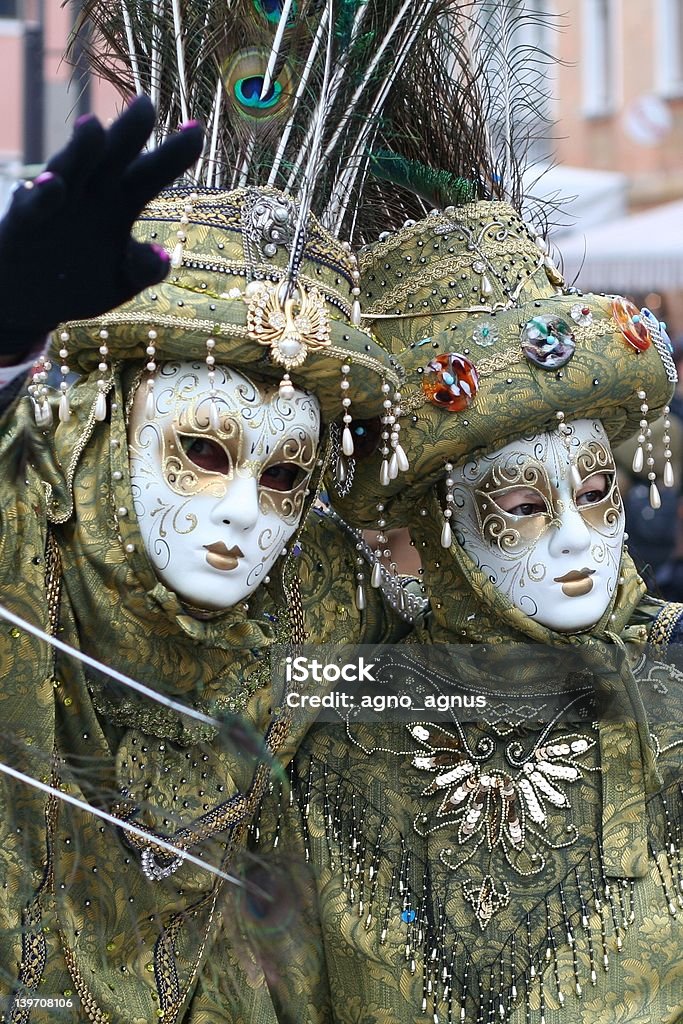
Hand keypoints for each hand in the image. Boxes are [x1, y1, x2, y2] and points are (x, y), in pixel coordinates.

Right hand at [0, 95, 203, 358]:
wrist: (29, 297)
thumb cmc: (79, 280)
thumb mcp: (119, 282)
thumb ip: (141, 271)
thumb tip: (160, 259)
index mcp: (121, 202)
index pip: (152, 172)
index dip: (175, 153)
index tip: (196, 128)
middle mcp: (92, 192)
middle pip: (115, 156)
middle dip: (129, 131)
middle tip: (145, 103)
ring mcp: (59, 201)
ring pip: (72, 167)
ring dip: (82, 149)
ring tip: (92, 126)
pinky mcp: (27, 220)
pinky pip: (36, 205)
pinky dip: (43, 196)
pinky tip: (53, 186)